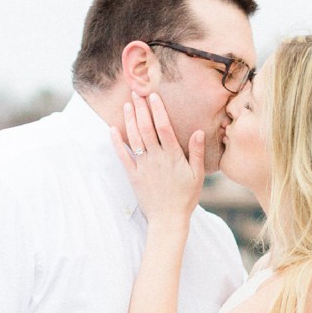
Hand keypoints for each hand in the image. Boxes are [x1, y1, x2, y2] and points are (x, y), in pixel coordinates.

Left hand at [111, 90, 203, 223]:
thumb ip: (197, 153)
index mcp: (173, 156)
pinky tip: (112, 129)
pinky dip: (117, 142)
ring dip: (129, 120)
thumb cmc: (185, 198)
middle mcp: (157, 158)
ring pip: (134, 139)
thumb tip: (199, 131)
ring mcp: (143, 166)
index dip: (157, 110)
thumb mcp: (198, 176)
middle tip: (136, 92)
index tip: (153, 96)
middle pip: (146, 128)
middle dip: (140, 109)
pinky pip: (123, 156)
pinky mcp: (133, 175)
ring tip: (127, 104)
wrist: (168, 220)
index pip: (163, 127)